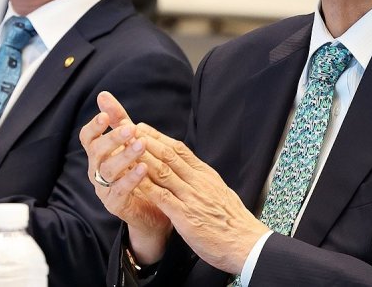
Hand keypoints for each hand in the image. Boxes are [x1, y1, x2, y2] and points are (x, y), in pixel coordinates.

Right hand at [80, 92, 171, 263]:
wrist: (151, 209)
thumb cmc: (138, 171)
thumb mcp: (129, 141)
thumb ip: (117, 119)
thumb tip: (103, 95)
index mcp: (98, 154)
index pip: (87, 138)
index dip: (94, 127)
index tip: (105, 117)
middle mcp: (97, 170)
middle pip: (96, 152)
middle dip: (112, 139)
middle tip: (130, 128)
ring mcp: (104, 189)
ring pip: (109, 170)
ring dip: (125, 155)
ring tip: (141, 144)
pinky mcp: (115, 205)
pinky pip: (120, 190)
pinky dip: (132, 178)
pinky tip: (144, 167)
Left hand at [136, 123, 267, 274]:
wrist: (246, 243)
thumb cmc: (233, 221)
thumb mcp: (220, 192)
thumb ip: (204, 181)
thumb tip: (194, 171)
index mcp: (206, 175)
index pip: (180, 150)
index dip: (159, 137)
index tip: (144, 128)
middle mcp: (198, 181)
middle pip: (169, 155)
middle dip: (147, 141)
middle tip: (128, 129)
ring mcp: (191, 197)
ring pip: (163, 172)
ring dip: (142, 158)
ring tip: (125, 148)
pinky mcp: (185, 215)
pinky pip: (161, 197)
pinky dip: (146, 186)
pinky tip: (132, 180)